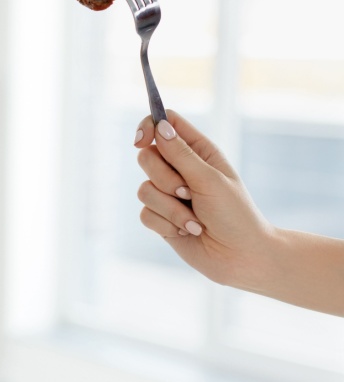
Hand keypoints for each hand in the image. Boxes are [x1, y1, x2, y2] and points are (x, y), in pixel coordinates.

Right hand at [134, 110, 277, 288]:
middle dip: (164, 178)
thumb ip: (180, 154)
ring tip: (194, 220)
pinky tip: (187, 231)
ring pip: (143, 189)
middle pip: (146, 156)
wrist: (241, 257)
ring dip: (170, 208)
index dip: (149, 127)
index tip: (140, 141)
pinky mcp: (161, 217)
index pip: (165, 124)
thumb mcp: (209, 180)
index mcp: (198, 152)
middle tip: (187, 192)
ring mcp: (168, 194)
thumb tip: (159, 125)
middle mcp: (181, 170)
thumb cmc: (235, 215)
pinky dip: (166, 224)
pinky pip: (145, 213)